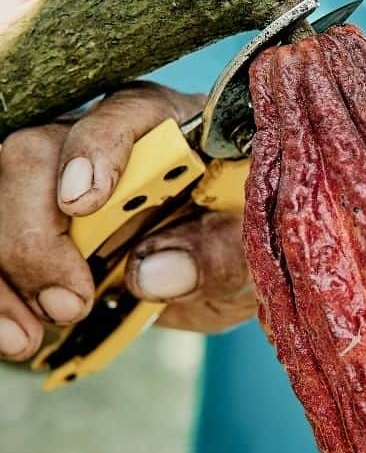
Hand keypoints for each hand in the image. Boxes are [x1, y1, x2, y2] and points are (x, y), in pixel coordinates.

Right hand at [0, 83, 254, 363]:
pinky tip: (16, 337)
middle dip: (31, 235)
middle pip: (33, 155)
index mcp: (172, 128)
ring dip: (2, 272)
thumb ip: (218, 253)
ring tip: (30, 337)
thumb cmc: (248, 240)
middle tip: (68, 304)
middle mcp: (105, 144)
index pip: (122, 115)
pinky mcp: (37, 229)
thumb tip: (154, 271)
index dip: (94, 151)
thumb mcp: (254, 250)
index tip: (82, 205)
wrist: (228, 276)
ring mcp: (59, 183)